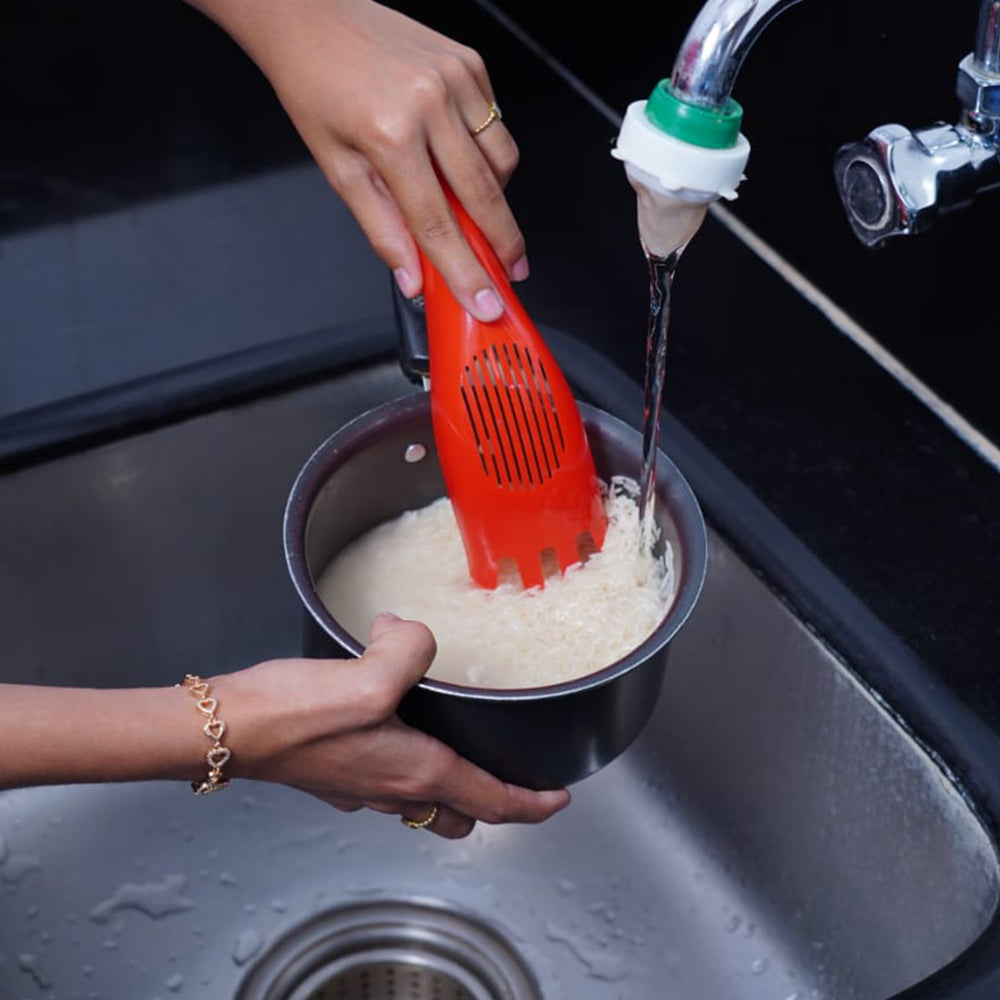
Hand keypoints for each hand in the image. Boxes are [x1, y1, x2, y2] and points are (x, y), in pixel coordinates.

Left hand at [189, 0, 527, 319]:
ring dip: (497, 197)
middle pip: (484, 196)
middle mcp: (430, 103)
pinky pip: (495, 124)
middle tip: (511, 272)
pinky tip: (462, 159)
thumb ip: (381, 228)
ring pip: (501, 160)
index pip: (438, 224)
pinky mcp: (469, 64)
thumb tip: (412, 277)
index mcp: (390, 135)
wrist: (311, 16)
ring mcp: (455, 79)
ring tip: (480, 215)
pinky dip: (487, 151)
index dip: (465, 272)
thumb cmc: (316, 87)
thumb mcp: (337, 168)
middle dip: (503, 243)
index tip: (485, 302)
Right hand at [216, 613, 569, 838]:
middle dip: (494, 803)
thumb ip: (408, 649)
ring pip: (424, 800)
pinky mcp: (335, 771)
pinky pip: (387, 776)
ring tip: (460, 748)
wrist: (224, 730)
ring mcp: (361, 786)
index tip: (558, 799)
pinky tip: (393, 718)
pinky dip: (407, 760)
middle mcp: (392, 788)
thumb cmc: (290, 719)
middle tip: (514, 782)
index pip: (493, 802)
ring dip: (451, 785)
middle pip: (461, 811)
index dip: (533, 804)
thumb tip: (411, 634)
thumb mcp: (365, 677)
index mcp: (415, 770)